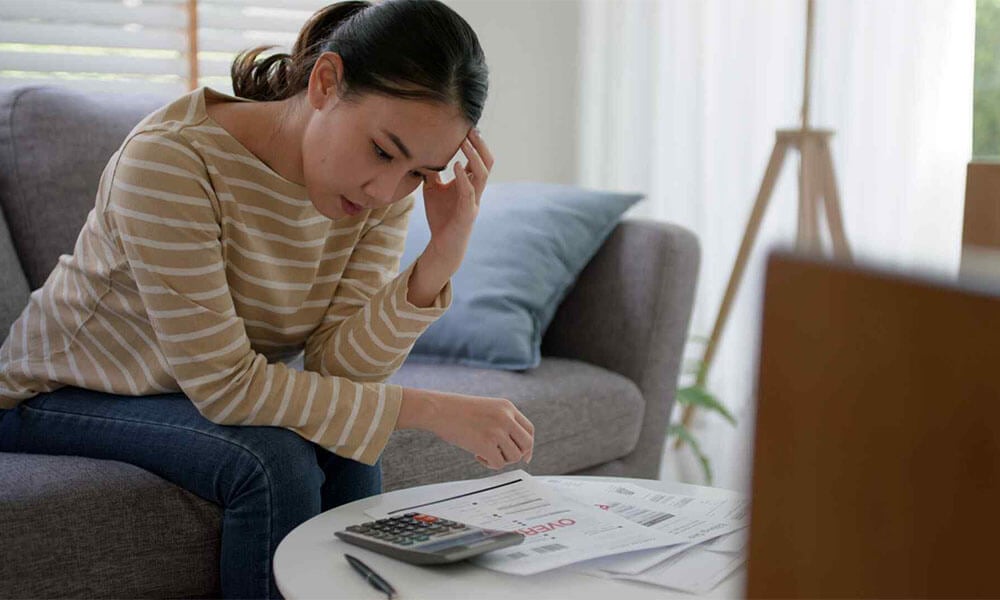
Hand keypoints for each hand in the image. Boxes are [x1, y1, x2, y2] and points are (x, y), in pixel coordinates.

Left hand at [419, 127, 493, 275]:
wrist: (442, 244)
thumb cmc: (440, 217)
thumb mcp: (432, 189)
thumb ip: (432, 173)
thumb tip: (421, 154)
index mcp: (470, 184)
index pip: (478, 159)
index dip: (475, 143)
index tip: (466, 125)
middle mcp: (476, 190)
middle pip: (487, 162)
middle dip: (480, 145)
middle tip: (470, 128)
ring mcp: (474, 201)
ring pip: (483, 174)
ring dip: (474, 156)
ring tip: (465, 141)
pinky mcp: (468, 213)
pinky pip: (469, 192)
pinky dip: (464, 177)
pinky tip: (457, 166)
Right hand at [434, 393, 533, 469]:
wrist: (438, 409)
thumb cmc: (456, 410)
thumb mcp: (487, 408)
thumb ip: (502, 422)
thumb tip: (513, 446)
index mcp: (507, 407)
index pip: (529, 429)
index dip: (528, 445)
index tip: (524, 455)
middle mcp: (506, 417)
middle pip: (527, 444)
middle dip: (517, 455)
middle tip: (503, 457)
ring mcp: (497, 430)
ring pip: (514, 456)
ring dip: (501, 459)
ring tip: (485, 452)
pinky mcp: (486, 444)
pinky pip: (498, 463)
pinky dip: (489, 464)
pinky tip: (477, 455)